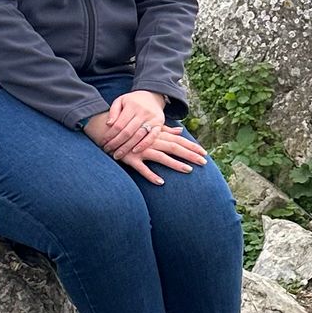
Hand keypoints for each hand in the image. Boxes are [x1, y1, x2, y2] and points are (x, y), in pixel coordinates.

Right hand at [84, 90, 207, 184]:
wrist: (107, 131)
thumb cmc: (130, 132)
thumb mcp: (148, 130)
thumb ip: (165, 131)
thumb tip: (180, 131)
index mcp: (156, 135)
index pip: (178, 140)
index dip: (192, 146)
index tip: (205, 153)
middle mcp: (150, 141)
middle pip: (174, 147)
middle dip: (190, 154)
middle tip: (204, 162)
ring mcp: (140, 150)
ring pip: (161, 157)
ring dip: (175, 164)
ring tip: (188, 170)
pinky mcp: (130, 159)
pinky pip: (142, 168)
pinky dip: (151, 175)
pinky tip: (161, 182)